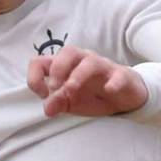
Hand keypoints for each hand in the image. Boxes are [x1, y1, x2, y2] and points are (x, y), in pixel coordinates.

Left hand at [28, 46, 148, 117]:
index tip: (43, 94)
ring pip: (91, 62)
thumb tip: (47, 108)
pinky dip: (113, 82)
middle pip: (68, 52)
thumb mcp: (71, 103)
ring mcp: (103, 67)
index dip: (36, 76)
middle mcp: (83, 61)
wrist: (124, 97)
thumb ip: (57, 103)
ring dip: (78, 76)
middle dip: (58, 70)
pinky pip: (118, 75)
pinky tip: (108, 90)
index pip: (42, 61)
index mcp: (66, 66)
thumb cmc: (93, 95)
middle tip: (55, 89)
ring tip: (71, 90)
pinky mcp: (122, 76)